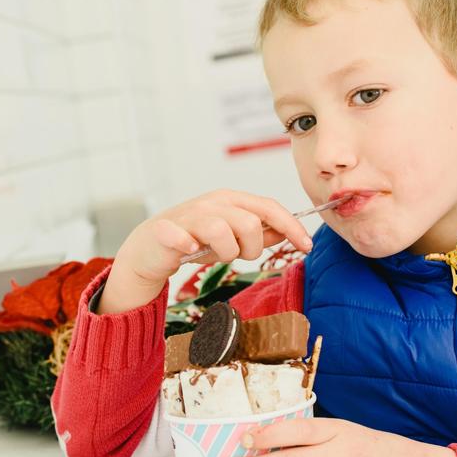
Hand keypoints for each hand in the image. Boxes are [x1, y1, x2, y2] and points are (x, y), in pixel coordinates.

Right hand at [99, 190, 313, 313]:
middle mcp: (212, 203)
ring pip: (223, 233)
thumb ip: (259, 233)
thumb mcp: (231, 236)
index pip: (269, 207)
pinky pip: (186, 239)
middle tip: (236, 256)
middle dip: (251, 248)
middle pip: (250, 223)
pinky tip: (189, 251)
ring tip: (212, 256)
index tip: (306, 246)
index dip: (291, 227)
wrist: (150, 248)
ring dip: (224, 254)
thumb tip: (288, 233)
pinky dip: (191, 248)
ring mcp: (189, 215)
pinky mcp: (167, 230)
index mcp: (230, 200)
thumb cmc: (193, 241)